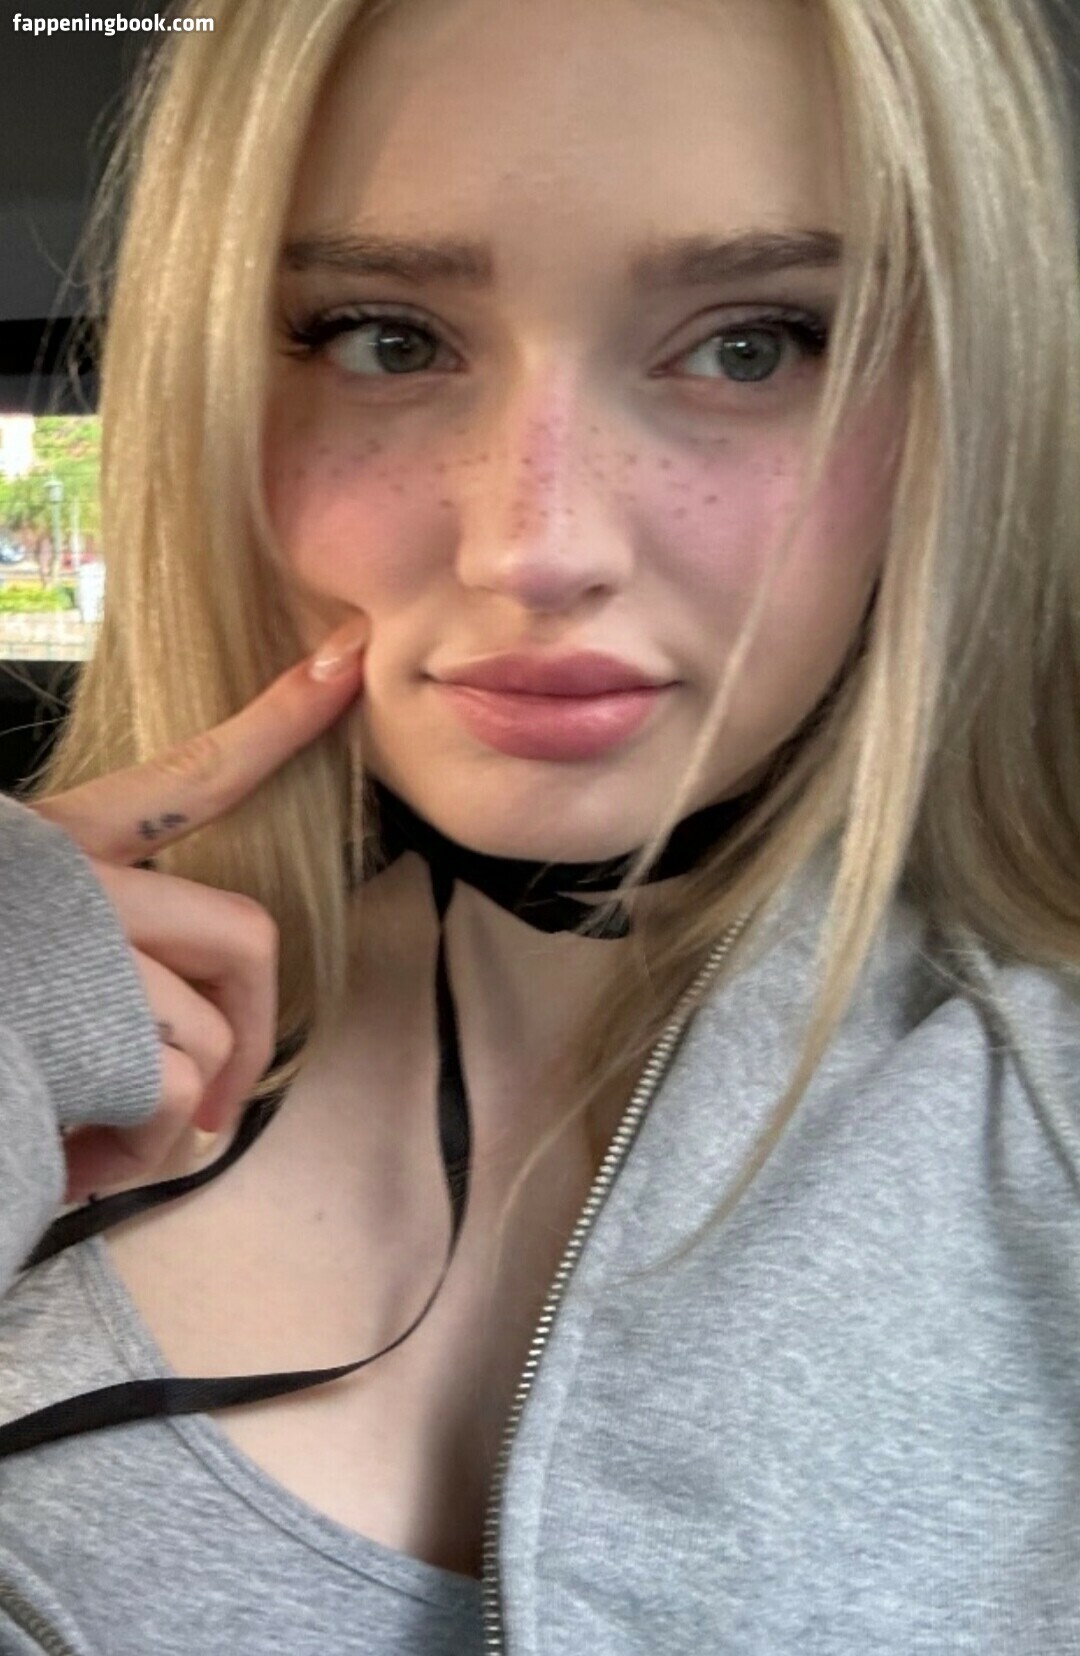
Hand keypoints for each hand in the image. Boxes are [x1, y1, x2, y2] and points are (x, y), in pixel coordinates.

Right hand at [29, 616, 369, 1204]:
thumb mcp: (32, 949)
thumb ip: (101, 953)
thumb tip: (191, 1050)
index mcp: (54, 844)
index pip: (190, 775)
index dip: (280, 719)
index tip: (346, 662)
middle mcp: (70, 879)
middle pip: (245, 936)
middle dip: (251, 1033)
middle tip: (216, 1108)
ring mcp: (75, 948)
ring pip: (203, 1034)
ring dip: (162, 1124)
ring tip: (80, 1149)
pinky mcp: (78, 1024)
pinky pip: (170, 1090)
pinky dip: (137, 1152)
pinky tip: (67, 1166)